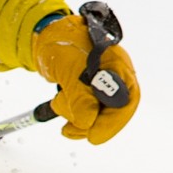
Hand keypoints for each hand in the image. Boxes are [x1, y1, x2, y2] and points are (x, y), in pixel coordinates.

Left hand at [32, 5, 138, 144]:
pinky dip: (76, 118)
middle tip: (72, 132)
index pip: (125, 101)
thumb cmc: (62, 44)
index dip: (111, 122)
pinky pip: (89, 113)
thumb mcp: (70, 68)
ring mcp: (103, 86)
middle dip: (93, 124)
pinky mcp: (90, 93)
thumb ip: (80, 95)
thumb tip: (88, 122)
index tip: (93, 136)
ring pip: (99, 114)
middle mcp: (116, 78)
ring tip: (58, 105)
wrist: (47, 36)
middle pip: (114, 111)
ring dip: (78, 117)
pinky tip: (64, 121)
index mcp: (118, 66)